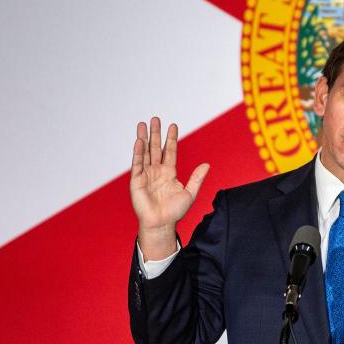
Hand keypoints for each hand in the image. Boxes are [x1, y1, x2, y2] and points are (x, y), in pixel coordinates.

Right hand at [130, 117, 208, 259]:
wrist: (161, 224)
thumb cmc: (175, 212)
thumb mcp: (190, 193)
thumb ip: (197, 178)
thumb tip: (207, 165)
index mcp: (169, 173)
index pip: (170, 152)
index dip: (172, 139)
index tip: (173, 125)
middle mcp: (157, 171)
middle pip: (156, 148)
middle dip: (156, 134)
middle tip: (156, 119)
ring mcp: (146, 174)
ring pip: (145, 152)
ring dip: (144, 138)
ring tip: (143, 124)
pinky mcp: (136, 180)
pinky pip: (137, 164)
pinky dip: (138, 152)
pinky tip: (139, 141)